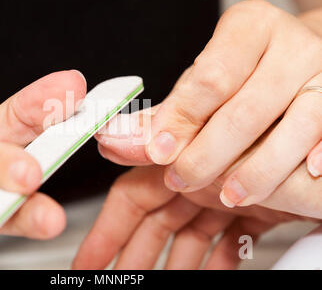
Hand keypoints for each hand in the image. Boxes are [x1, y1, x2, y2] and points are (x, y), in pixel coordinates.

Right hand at [73, 145, 319, 269]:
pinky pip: (226, 241)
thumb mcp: (226, 128)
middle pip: (155, 222)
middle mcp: (205, 170)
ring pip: (188, 235)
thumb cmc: (300, 118)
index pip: (134, 196)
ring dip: (170, 264)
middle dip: (132, 255)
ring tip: (155, 284)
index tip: (90, 260)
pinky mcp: (260, 206)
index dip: (108, 230)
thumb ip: (168, 134)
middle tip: (113, 279)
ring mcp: (231, 189)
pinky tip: (206, 274)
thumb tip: (111, 134)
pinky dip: (214, 261)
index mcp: (188, 151)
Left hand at [97, 0, 321, 207]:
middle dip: (208, 155)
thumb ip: (161, 117)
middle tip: (182, 178)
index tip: (158, 151)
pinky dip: (310, 161)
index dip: (181, 119)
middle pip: (245, 110)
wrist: (295, 63)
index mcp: (248, 28)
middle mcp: (290, 46)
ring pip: (293, 128)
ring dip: (255, 171)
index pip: (210, 78)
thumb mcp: (200, 90)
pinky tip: (298, 177)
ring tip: (227, 193)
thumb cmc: (243, 76)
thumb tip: (114, 139)